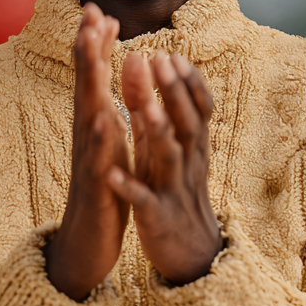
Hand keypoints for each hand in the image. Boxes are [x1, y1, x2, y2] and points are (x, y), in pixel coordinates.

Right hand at [45, 3, 131, 300]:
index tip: (96, 8)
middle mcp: (87, 133)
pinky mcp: (95, 183)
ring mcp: (88, 156)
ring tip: (92, 50)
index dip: (95, 42)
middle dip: (88, 46)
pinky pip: (98, 156)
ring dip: (90, 79)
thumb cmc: (102, 189)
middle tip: (89, 11)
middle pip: (86, 82)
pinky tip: (104, 117)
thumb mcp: (107, 145)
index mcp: (96, 123)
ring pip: (88, 111)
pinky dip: (101, 136)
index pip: (95, 75)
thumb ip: (105, 112)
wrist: (86, 242)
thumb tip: (106, 79)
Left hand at [108, 51, 221, 284]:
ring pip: (168, 155)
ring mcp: (172, 188)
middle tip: (158, 58)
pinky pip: (142, 199)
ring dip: (158, 129)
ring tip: (145, 106)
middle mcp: (187, 162)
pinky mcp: (155, 214)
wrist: (192, 253)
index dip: (186, 81)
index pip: (195, 108)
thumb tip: (146, 75)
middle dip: (173, 90)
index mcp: (189, 146)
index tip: (170, 52)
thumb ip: (156, 116)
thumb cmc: (174, 192)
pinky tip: (110, 172)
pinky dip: (127, 185)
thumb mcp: (167, 152)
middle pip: (184, 121)